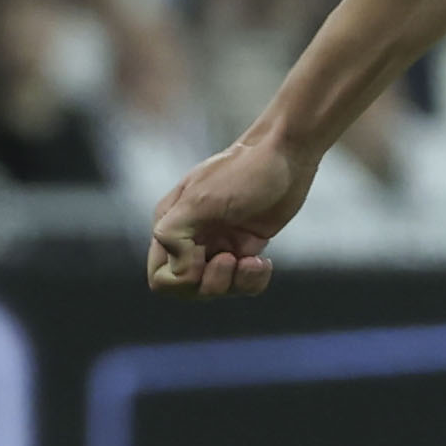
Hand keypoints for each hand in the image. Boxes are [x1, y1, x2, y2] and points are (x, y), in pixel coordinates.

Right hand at [149, 130, 313, 297]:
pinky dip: (253, 280)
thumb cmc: (243, 172)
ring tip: (254, 261)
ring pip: (216, 289)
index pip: (160, 277)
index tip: (206, 258)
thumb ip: (175, 235)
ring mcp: (218, 244)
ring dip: (236, 282)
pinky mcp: (244, 248)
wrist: (286, 156)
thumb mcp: (201, 201)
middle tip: (233, 259)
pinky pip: (241, 284)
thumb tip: (180, 272)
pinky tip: (263, 261)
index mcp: (170, 225)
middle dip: (213, 283)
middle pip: (188, 289)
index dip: (181, 280)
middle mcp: (190, 238)